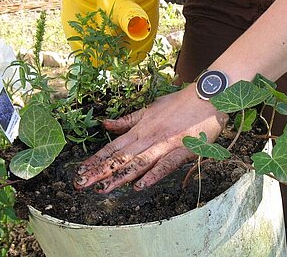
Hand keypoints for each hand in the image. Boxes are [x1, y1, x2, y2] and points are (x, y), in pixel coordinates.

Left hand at [73, 84, 227, 192]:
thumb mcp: (149, 109)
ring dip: (119, 176)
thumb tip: (105, 124)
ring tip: (102, 189)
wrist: (206, 97)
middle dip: (100, 171)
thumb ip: (127, 120)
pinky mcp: (182, 151)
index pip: (113, 146)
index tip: (81, 170)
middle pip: (121, 157)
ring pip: (138, 163)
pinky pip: (165, 165)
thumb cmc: (178, 103)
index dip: (96, 159)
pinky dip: (152, 175)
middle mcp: (148, 138)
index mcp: (140, 129)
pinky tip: (139, 186)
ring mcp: (165, 145)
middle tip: (81, 184)